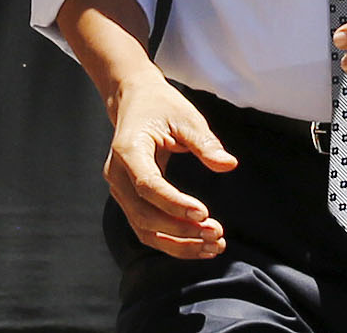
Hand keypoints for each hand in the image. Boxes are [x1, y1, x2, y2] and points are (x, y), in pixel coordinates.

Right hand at [100, 71, 236, 260]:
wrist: (134, 100)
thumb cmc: (161, 106)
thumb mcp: (186, 117)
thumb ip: (205, 143)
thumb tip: (229, 165)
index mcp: (128, 149)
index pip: (148, 185)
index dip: (174, 203)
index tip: (204, 213)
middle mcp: (117, 174)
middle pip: (144, 215)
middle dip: (181, 231)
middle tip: (216, 234)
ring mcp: (119, 190)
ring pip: (144, 230)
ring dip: (179, 244)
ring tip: (213, 245)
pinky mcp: (128, 200)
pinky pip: (147, 229)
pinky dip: (172, 242)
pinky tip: (200, 245)